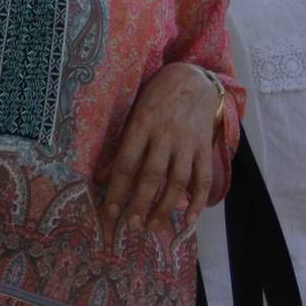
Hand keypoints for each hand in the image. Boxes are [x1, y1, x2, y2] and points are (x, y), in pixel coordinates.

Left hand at [96, 62, 222, 245]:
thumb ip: (121, 147)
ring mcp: (188, 141)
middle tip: (132, 227)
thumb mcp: (134, 116)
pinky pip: (203, 176)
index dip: (117, 190)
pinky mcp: (205, 145)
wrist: (194, 78)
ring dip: (165, 207)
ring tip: (153, 226)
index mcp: (143, 125)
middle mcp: (166, 134)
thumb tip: (100, 178)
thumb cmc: (157, 98)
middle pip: (152, 175)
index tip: (109, 213)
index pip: (127, 163)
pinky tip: (189, 220)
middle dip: (140, 204)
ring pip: (178, 180)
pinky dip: (198, 200)